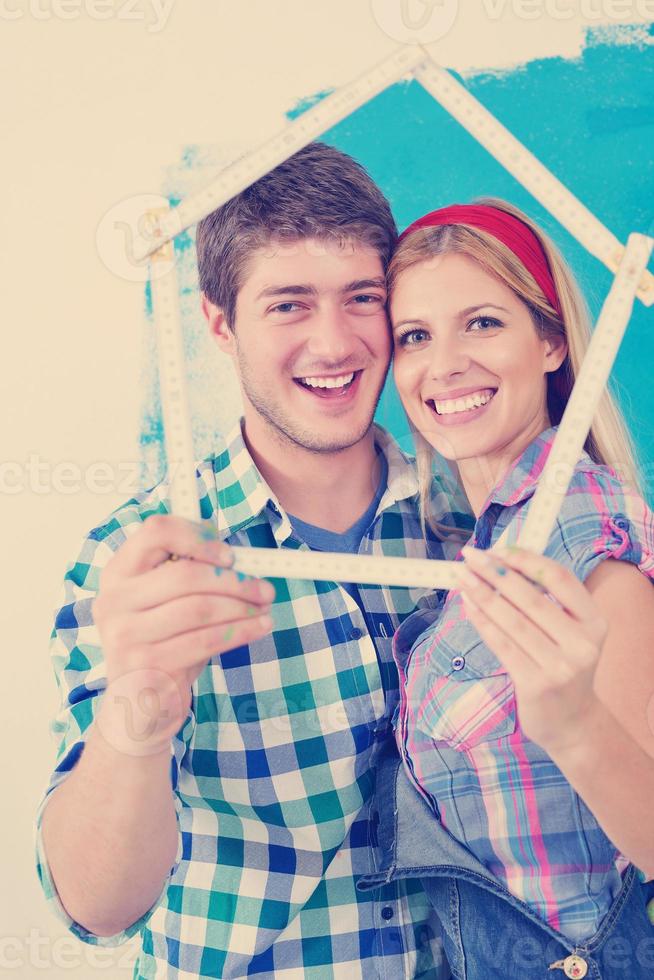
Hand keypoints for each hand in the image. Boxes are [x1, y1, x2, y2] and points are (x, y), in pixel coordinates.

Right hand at [92, 514, 274, 754]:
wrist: (139, 705)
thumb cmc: (163, 643)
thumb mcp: (167, 603)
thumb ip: (189, 573)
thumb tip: (237, 555)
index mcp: (118, 572)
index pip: (155, 531)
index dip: (198, 536)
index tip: (230, 553)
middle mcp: (114, 600)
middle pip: (184, 574)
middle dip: (234, 579)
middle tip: (265, 588)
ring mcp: (125, 634)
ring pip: (199, 608)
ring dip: (242, 606)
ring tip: (264, 608)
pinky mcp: (145, 665)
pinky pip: (205, 640)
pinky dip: (240, 631)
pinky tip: (258, 628)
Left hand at [456, 546, 608, 754]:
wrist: (571, 721)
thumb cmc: (562, 664)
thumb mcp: (569, 631)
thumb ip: (545, 600)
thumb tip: (501, 561)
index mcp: (594, 621)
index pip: (560, 579)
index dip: (526, 560)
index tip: (498, 549)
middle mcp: (582, 643)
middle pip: (531, 598)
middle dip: (495, 573)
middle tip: (469, 556)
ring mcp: (560, 666)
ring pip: (512, 621)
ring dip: (482, 594)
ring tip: (461, 577)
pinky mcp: (536, 684)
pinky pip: (502, 644)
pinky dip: (482, 621)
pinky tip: (467, 605)